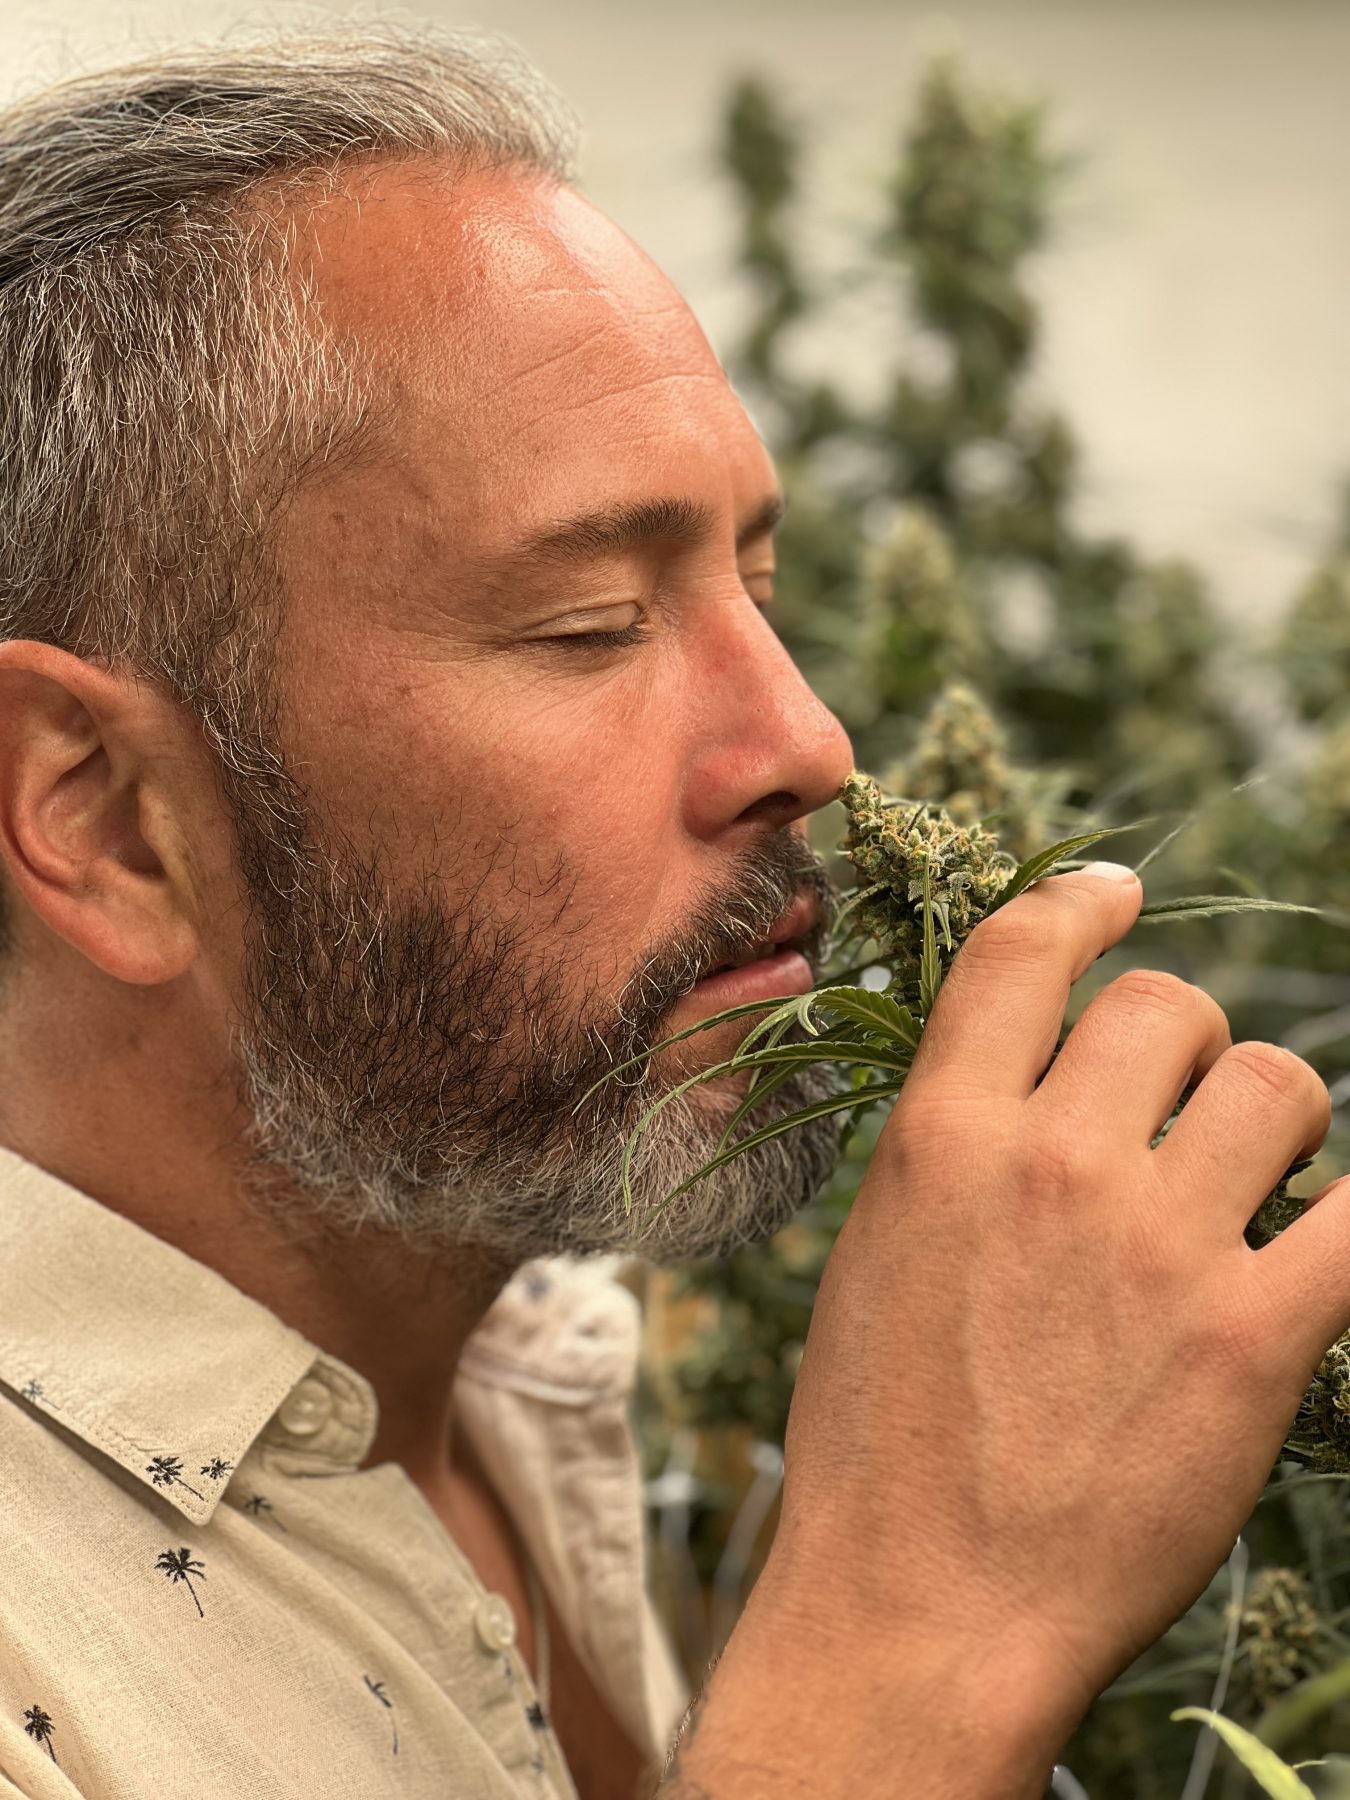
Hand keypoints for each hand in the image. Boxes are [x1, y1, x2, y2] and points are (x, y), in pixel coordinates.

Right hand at [768, 861, 1344, 1742]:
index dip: (1085, 905)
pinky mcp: (1253, 1337)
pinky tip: (1337, 1227)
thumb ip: (953, 1151)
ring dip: (1274, 1120)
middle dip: (1186, 1042)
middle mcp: (1052, 1162)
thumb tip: (1027, 1089)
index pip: (1028, 953)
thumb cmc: (878, 1444)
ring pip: (1276, 1084)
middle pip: (1169, 1007)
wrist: (920, 1608)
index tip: (1121, 899)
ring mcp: (1157, 1245)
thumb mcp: (878, 1255)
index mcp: (942, 1136)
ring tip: (1258, 1181)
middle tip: (1184, 1109)